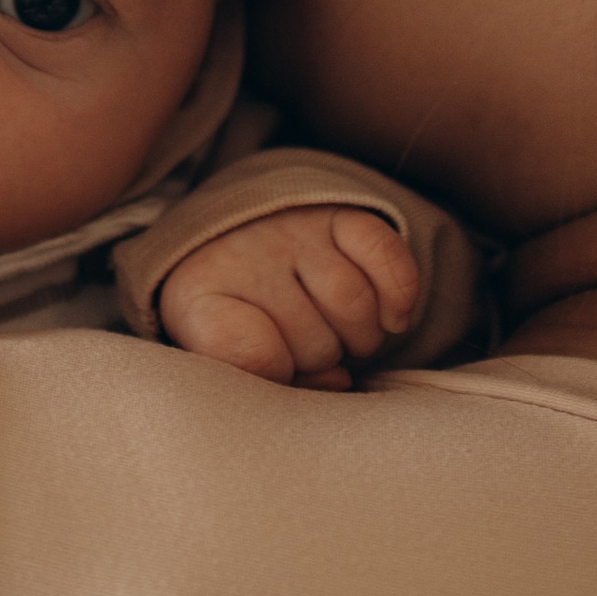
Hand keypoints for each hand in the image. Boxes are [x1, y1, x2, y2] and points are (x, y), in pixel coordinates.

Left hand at [155, 207, 417, 390]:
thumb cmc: (234, 317)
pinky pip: (384, 254)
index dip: (273, 370)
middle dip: (319, 359)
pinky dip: (399, 294)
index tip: (276, 369)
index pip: (247, 352)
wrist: (230, 235)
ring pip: (352, 304)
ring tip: (340, 336)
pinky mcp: (336, 214)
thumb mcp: (226, 357)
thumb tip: (339, 380)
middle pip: (313, 342)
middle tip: (305, 350)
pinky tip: (392, 317)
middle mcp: (242, 255)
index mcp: (197, 298)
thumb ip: (274, 381)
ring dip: (361, 336)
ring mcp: (291, 231)